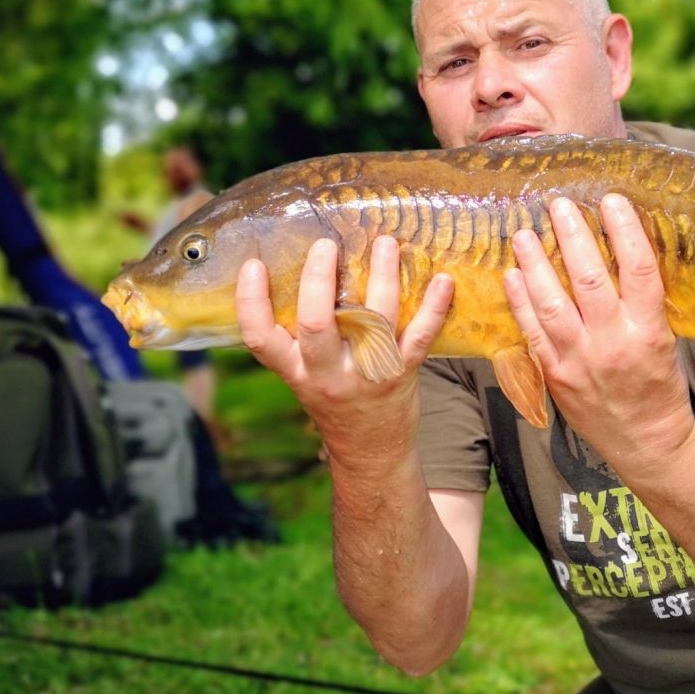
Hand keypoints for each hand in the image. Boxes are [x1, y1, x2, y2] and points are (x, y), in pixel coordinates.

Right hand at [235, 236, 453, 463]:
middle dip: (318, 280)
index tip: (253, 266)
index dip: (251, 302)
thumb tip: (301, 271)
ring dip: (382, 276)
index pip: (261, 339)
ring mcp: (367, 373)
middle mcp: (328, 374)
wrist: (371, 450)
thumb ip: (299, 337)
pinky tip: (443, 280)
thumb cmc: (334, 401)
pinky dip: (434, 306)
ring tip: (386, 243)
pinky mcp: (403, 373)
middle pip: (316, 324)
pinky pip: (421, 336)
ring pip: (373, 320)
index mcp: (296, 371)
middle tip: (326, 245)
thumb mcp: (304, 376)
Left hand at [504, 195, 694, 470]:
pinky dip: (520, 302)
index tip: (612, 200)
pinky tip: (512, 275)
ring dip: (536, 264)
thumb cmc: (661, 389)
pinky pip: (532, 333)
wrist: (647, 444)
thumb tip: (621, 254)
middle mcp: (614, 344)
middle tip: (558, 204)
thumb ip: (642, 305)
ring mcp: (580, 362)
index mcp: (650, 333)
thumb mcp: (666, 342)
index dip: (625, 230)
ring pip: (552, 304)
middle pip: (591, 279)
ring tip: (525, 233)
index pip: (639, 270)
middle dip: (572, 237)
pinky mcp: (555, 376)